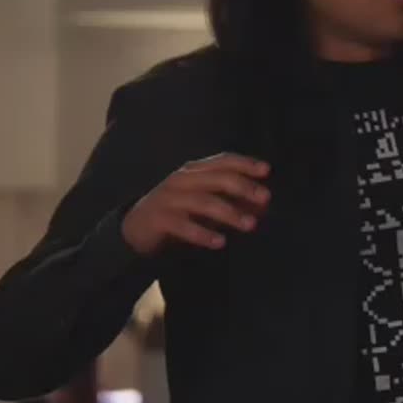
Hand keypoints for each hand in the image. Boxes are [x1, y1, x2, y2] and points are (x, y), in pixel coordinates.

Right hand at [120, 153, 271, 255]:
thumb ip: (231, 199)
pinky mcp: (159, 218)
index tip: (267, 170)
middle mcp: (182, 180)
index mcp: (194, 171)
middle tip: (265, 199)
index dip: (245, 163)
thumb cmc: (178, 212)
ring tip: (250, 225)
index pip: (223, 160)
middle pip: (217, 178)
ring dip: (229, 213)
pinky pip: (184, 225)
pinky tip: (220, 242)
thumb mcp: (205, 202)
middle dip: (243, 187)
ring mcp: (169, 198)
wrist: (135, 228)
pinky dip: (203, 233)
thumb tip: (263, 204)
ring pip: (204, 201)